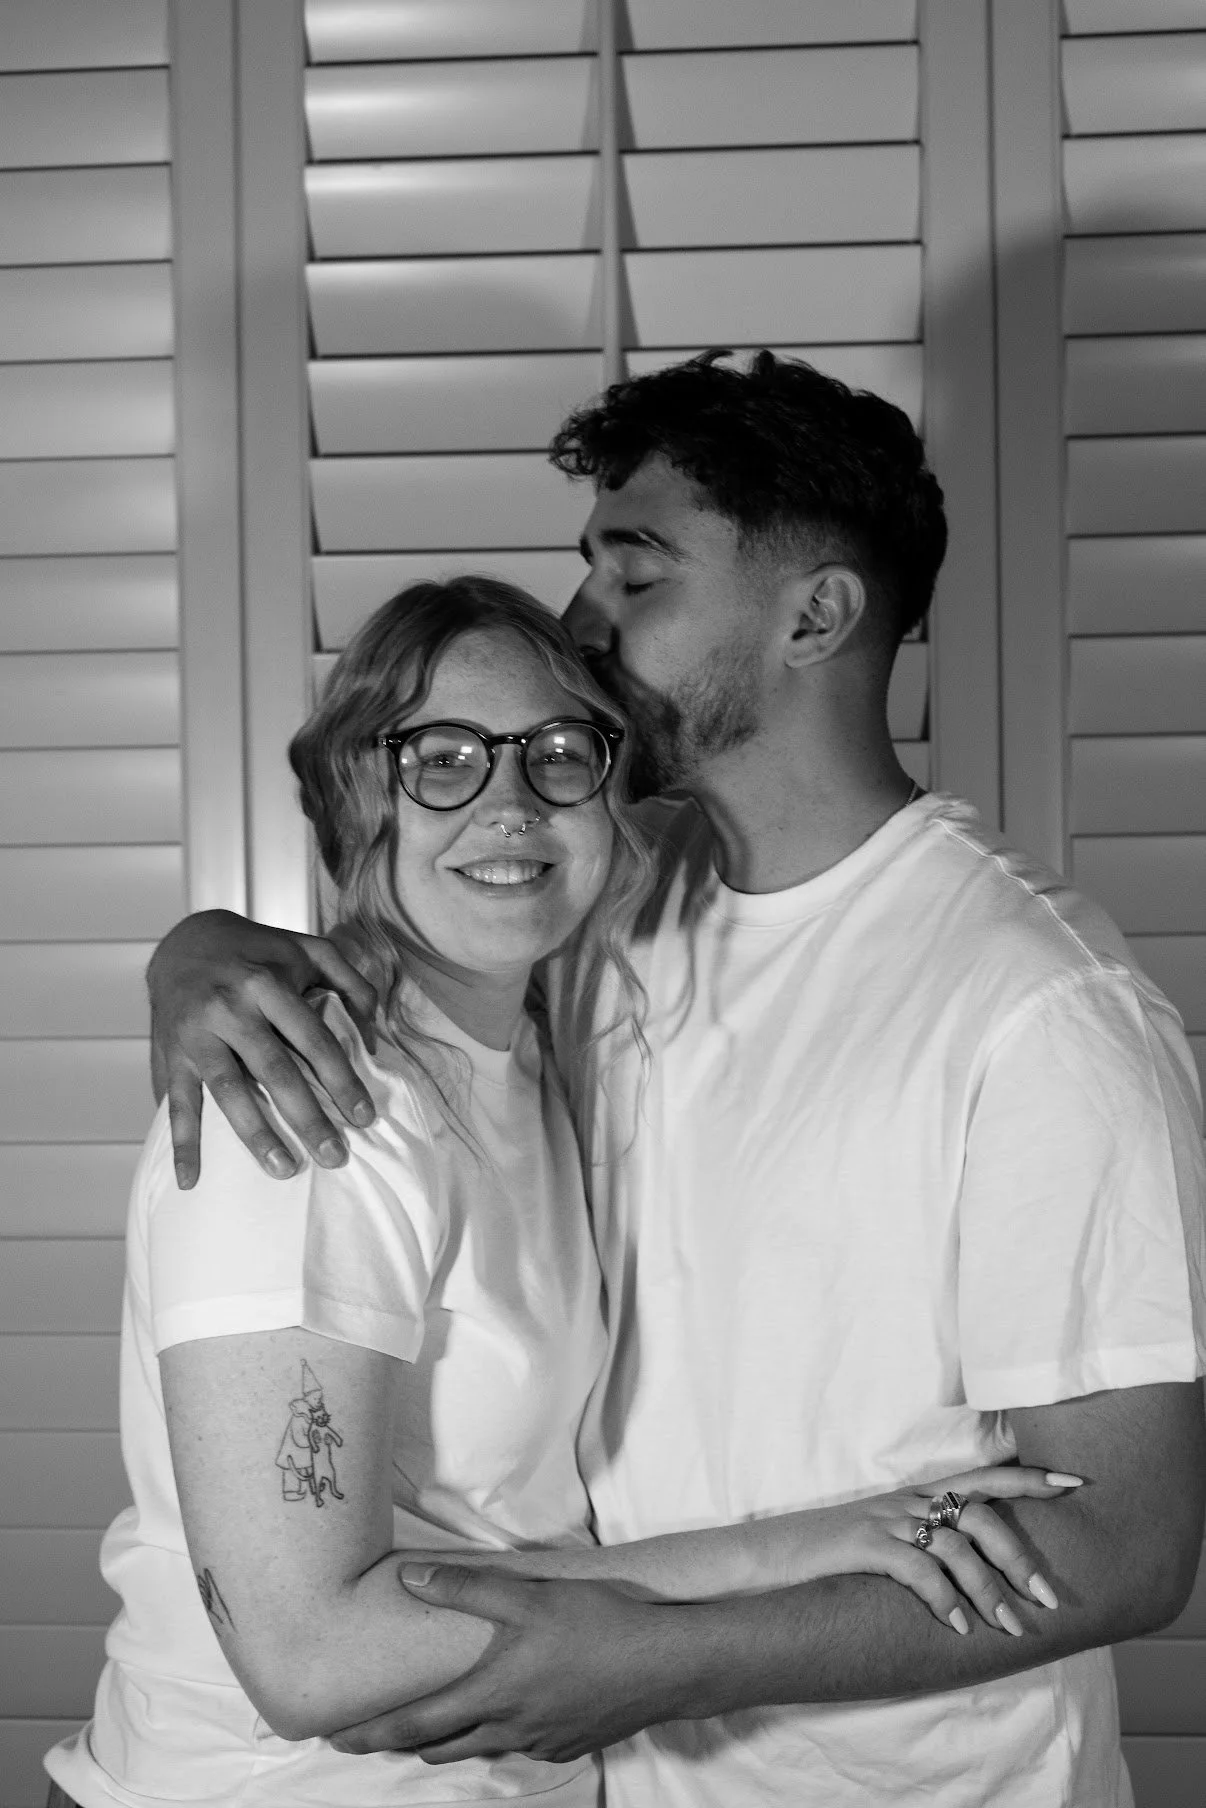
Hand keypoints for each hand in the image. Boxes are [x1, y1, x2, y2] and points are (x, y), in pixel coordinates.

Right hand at [147, 910, 378, 1186]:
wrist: (184, 940)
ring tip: (284, 1170)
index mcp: (268, 983)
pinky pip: (177, 1103)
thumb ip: (350, 979)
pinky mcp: (171, 1053)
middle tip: (335, 1157)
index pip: (313, 1039)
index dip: (341, 1079)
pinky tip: (191, 1178)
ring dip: (256, 1134)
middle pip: (275, 1070)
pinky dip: (183, 1142)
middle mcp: (230, 1007)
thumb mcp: (307, 948)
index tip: (364, 1117)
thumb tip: (373, 1028)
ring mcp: (197, 1033)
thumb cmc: (257, 953)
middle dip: (308, 1117)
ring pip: (229, 1090)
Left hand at [330, 1566, 684, 1763]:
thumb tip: (410, 1577)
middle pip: (440, 1748)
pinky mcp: (568, 1745)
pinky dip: (500, 1733)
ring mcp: (540, 1743)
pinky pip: (520, 1745)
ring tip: (435, 1723)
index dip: (372, 1733)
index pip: (414, 1725)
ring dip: (450, 1740)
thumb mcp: (529, 1597)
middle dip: (403, 1742)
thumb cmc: (596, 1625)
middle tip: (376, 1732)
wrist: (664, 1665)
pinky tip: (511, 1709)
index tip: (338, 1737)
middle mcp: (509, 1730)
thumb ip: (468, 1588)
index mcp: (491, 1696)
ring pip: (480, 1749)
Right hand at [791, 1464, 1078, 1636]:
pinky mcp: (862, 1545)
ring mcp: (884, 1520)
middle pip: (981, 1513)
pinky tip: (959, 1628)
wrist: (761, 1558)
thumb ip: (921, 1547)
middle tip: (1048, 1597)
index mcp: (914, 1497)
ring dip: (990, 1590)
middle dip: (1021, 1555)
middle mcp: (905, 1501)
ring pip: (957, 1546)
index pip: (982, 1478)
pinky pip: (918, 1569)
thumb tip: (969, 1574)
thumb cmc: (823, 1558)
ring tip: (1012, 1628)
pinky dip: (945, 1599)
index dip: (1028, 1477)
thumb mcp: (878, 1543)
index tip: (1073, 1484)